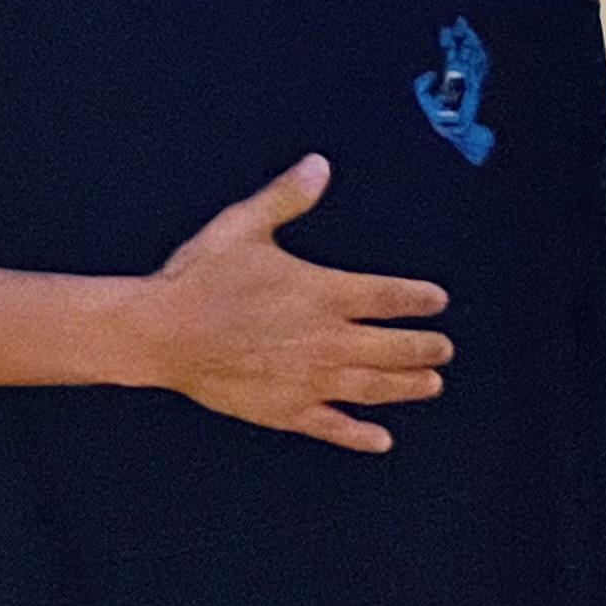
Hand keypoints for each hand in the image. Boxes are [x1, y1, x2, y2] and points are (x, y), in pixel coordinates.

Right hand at [138, 157, 451, 453]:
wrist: (163, 332)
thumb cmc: (201, 278)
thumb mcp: (243, 226)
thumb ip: (286, 198)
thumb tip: (318, 166)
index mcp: (321, 292)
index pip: (387, 296)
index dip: (418, 299)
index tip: (437, 301)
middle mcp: (325, 339)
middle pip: (391, 347)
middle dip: (424, 348)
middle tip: (443, 348)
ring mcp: (308, 379)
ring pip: (373, 386)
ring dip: (407, 386)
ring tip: (431, 385)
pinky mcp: (286, 409)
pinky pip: (332, 426)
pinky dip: (360, 435)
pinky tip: (381, 440)